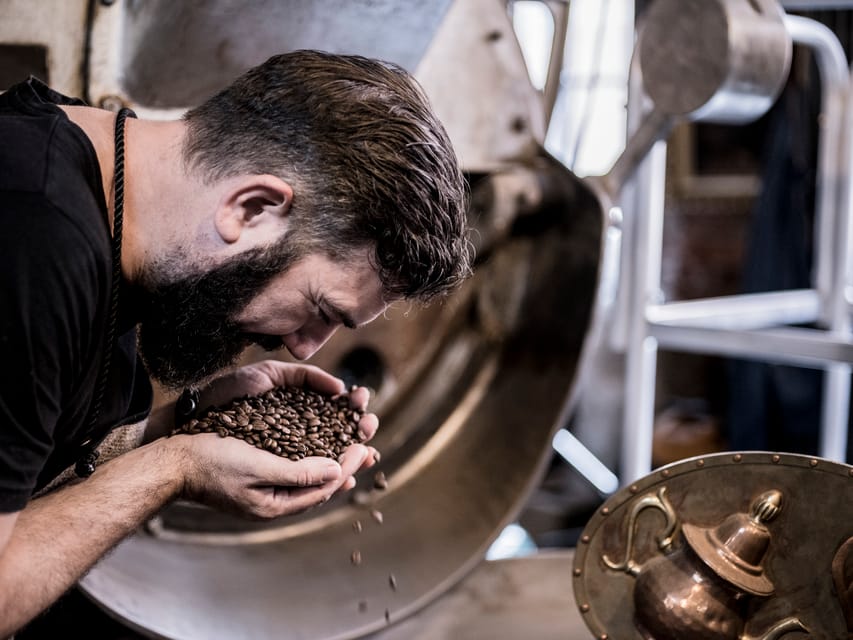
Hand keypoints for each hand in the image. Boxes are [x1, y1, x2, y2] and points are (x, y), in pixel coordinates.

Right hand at [174, 360, 379, 515]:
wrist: (176, 463)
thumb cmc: (213, 462)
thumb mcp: (259, 466)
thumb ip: (298, 472)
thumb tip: (334, 471)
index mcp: (275, 506)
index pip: (323, 489)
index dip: (346, 467)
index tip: (362, 447)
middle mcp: (274, 504)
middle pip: (321, 488)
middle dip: (347, 468)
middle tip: (369, 450)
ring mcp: (267, 494)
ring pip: (310, 481)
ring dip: (334, 465)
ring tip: (354, 451)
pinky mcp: (260, 480)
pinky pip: (296, 475)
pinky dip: (314, 462)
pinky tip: (322, 452)